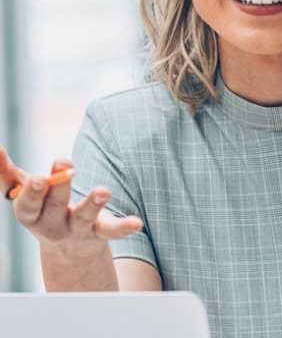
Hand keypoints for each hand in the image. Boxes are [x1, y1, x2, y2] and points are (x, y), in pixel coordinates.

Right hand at [0, 146, 143, 261]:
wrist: (68, 252)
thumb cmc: (42, 210)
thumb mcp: (23, 195)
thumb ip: (7, 174)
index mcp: (31, 216)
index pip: (27, 207)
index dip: (31, 193)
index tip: (38, 177)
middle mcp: (52, 225)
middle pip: (55, 207)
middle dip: (59, 187)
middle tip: (64, 162)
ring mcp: (78, 231)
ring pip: (84, 218)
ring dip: (93, 203)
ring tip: (103, 190)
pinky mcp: (100, 233)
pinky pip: (113, 232)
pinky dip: (124, 227)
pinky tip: (137, 223)